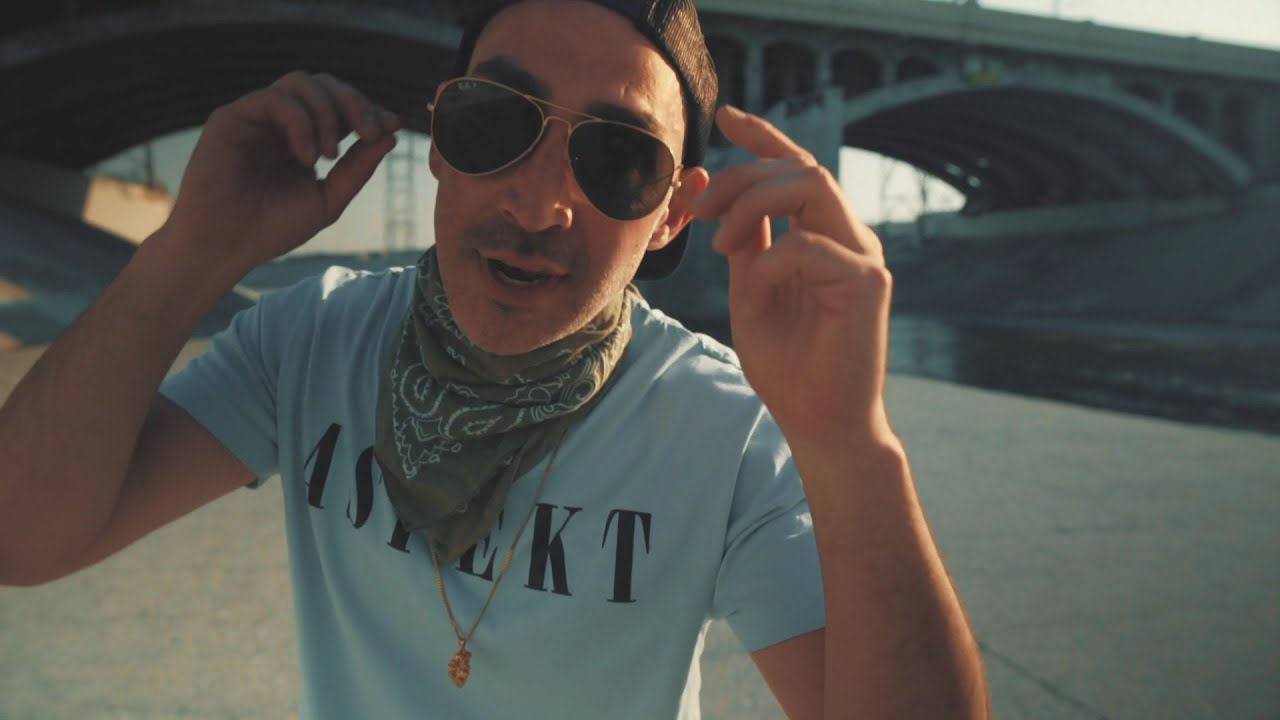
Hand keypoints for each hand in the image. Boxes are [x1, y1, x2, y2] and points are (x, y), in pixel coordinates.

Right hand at [161, 71, 400, 276]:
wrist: (227, 247)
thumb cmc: (272, 228)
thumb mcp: (328, 199)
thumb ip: (357, 169)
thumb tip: (391, 137)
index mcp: (304, 138)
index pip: (340, 106)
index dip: (369, 109)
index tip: (393, 125)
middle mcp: (280, 122)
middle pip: (324, 84)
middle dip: (355, 102)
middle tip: (370, 132)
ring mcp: (256, 117)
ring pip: (300, 82)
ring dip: (327, 111)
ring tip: (329, 154)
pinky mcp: (231, 118)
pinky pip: (274, 98)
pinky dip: (299, 121)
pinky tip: (305, 156)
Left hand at [691, 106, 893, 452]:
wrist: (820, 425)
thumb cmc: (789, 368)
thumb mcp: (752, 294)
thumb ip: (748, 247)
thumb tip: (725, 204)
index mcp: (824, 237)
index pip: (797, 169)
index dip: (764, 137)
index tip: (724, 117)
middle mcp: (849, 238)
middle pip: (802, 167)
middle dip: (743, 175)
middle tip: (699, 208)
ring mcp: (864, 257)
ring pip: (814, 185)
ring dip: (756, 200)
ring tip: (719, 238)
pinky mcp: (868, 284)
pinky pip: (810, 245)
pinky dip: (771, 257)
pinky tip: (753, 283)